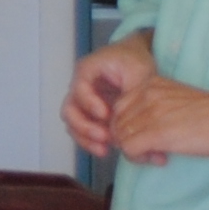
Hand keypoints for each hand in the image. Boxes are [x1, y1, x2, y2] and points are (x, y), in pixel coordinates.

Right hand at [61, 36, 159, 157]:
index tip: (105, 115)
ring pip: (73, 124)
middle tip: (104, 137)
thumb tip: (131, 117)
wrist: (133, 59)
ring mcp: (83, 103)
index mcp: (87, 71)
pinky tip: (107, 150)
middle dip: (84, 127)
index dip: (89, 103)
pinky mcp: (90, 115)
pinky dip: (92, 142)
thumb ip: (134, 91)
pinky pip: (83, 131)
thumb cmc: (133, 60)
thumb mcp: (138, 70)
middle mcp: (79, 88)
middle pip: (70, 110)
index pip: (79, 89)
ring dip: (86, 139)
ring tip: (104, 150)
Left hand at [105, 73, 208, 167]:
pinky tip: (162, 159)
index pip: (118, 107)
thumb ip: (153, 108)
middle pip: (116, 123)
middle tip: (152, 150)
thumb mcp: (175, 100)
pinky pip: (129, 149)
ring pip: (120, 137)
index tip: (147, 137)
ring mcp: (150, 112)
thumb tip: (135, 131)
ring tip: (158, 155)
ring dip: (135, 152)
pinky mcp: (157, 132)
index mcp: (150, 84)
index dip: (128, 127)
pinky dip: (140, 159)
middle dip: (129, 141)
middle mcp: (145, 94)